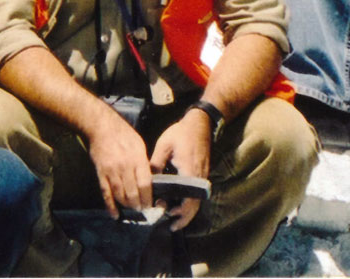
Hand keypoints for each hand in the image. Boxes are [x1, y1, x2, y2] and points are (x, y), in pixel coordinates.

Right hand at [86, 103, 152, 215]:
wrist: (101, 127)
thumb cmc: (123, 134)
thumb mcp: (139, 145)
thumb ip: (143, 163)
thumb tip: (148, 180)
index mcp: (137, 158)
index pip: (145, 184)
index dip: (148, 198)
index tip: (151, 205)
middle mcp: (124, 167)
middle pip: (132, 193)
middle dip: (139, 205)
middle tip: (143, 210)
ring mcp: (111, 171)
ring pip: (120, 195)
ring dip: (127, 205)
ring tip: (133, 209)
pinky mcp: (101, 173)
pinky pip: (106, 193)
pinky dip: (110, 206)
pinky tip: (115, 215)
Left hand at [149, 110, 212, 229]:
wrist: (200, 123)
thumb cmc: (182, 133)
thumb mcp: (164, 145)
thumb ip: (155, 164)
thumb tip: (147, 182)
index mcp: (189, 172)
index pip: (187, 200)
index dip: (178, 211)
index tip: (165, 214)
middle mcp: (199, 178)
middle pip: (195, 205)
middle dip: (183, 218)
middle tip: (171, 226)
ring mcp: (202, 177)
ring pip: (197, 201)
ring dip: (187, 212)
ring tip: (174, 220)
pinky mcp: (202, 175)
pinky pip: (197, 195)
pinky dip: (190, 203)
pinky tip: (180, 205)